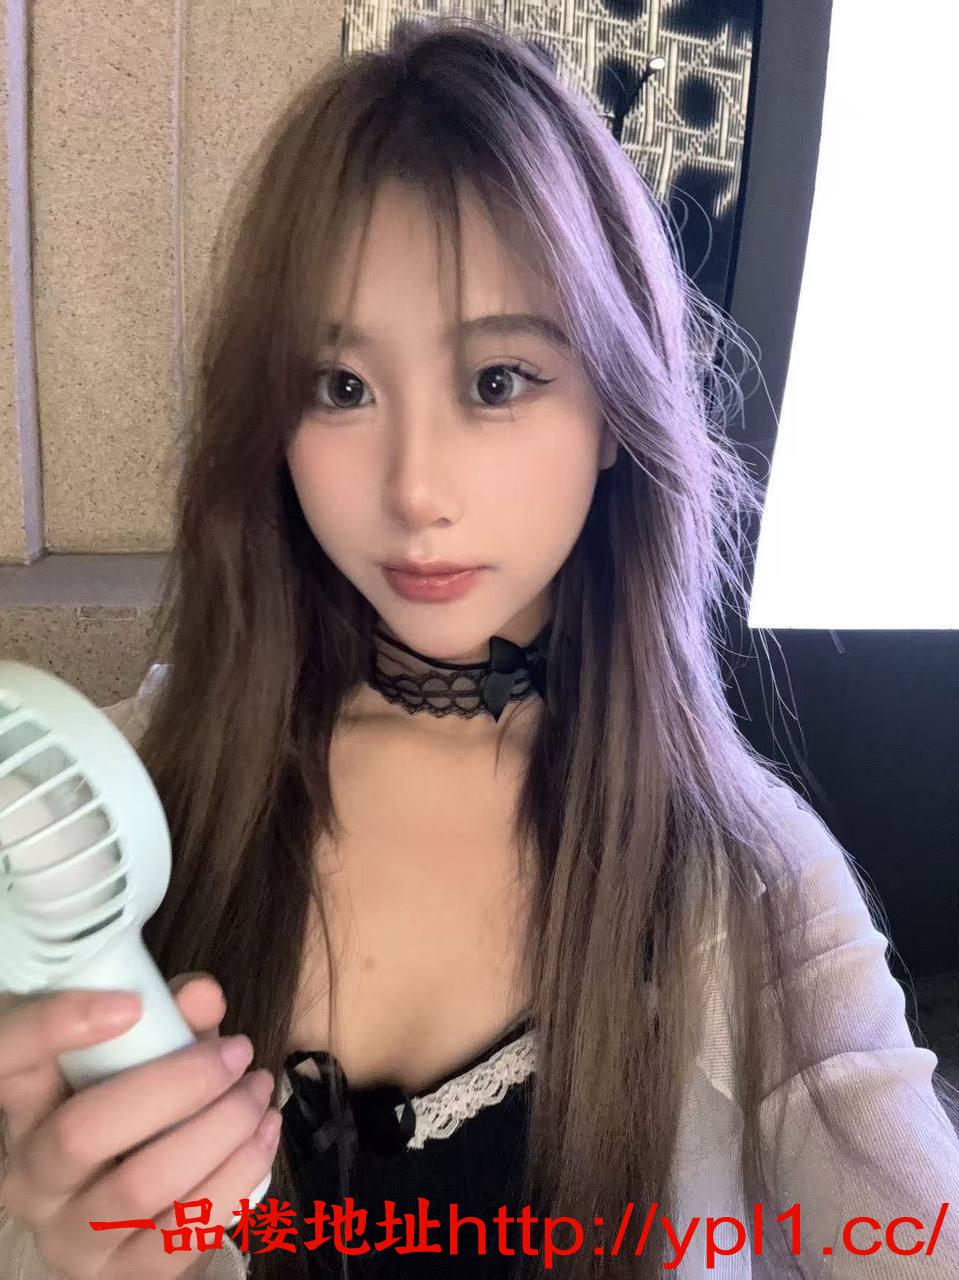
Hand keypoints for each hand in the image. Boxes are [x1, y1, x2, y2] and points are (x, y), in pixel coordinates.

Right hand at [0, 974, 281, 1278]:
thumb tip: (203, 998)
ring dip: (220, 1129)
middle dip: (178, 1085)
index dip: (53, 1027)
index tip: (131, 1005)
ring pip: (141, 1185)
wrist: (145, 1208)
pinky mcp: (122, 1277)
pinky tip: (265, 1135)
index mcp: (25, 1109)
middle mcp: (29, 1179)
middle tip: (238, 1052)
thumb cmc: (144, 1109)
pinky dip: (237, 1175)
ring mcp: (70, 1237)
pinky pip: (181, 1231)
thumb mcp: (151, 1055)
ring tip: (260, 1090)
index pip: (7, 1058)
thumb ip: (173, 1018)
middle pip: (83, 1132)